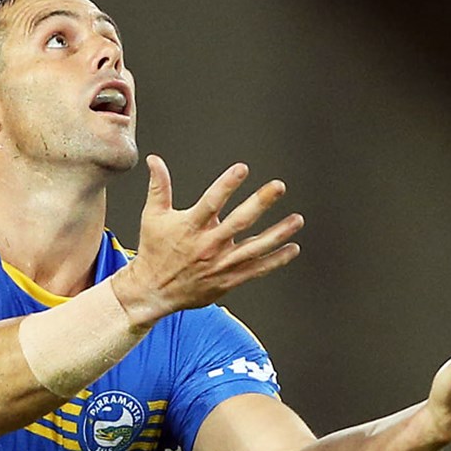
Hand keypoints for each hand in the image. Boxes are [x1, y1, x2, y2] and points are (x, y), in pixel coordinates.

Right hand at [111, 154, 303, 324]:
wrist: (153, 290)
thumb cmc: (154, 250)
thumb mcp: (153, 216)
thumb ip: (159, 187)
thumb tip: (154, 160)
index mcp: (190, 227)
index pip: (211, 202)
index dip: (227, 184)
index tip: (242, 169)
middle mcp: (208, 245)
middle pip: (239, 222)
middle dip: (260, 202)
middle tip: (278, 186)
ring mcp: (220, 264)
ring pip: (255, 247)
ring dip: (278, 233)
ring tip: (297, 220)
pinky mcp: (228, 279)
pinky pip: (257, 269)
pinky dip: (276, 260)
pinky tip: (292, 248)